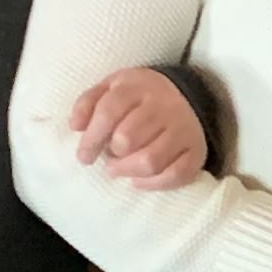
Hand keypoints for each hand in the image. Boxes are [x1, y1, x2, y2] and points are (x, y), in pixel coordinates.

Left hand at [70, 67, 205, 190]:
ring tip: (119, 169)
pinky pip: (175, 175)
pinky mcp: (196, 151)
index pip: (109, 112)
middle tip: (109, 157)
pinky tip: (138, 180)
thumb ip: (89, 103)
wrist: (185, 96)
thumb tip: (75, 125)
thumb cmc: (138, 98)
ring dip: (128, 171)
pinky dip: (152, 184)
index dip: (92, 138)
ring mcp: (183, 129)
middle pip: (128, 139)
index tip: (84, 156)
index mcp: (138, 87)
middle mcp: (164, 106)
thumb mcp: (111, 88)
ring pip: (150, 161)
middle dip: (112, 154)